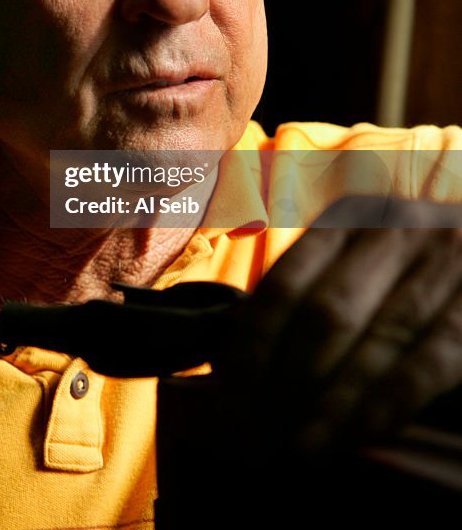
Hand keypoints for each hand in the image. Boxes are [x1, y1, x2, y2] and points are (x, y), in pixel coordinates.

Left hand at [233, 196, 461, 454]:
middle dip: (287, 383)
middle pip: (325, 315)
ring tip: (299, 451)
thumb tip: (233, 356)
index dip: (251, 346)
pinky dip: (388, 403)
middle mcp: (395, 228)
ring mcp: (446, 259)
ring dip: (331, 405)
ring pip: (373, 342)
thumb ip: (311, 291)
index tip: (225, 397)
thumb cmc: (420, 269)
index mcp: (351, 215)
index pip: (285, 284)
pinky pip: (427, 361)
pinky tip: (358, 436)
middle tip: (258, 438)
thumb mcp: (365, 258)